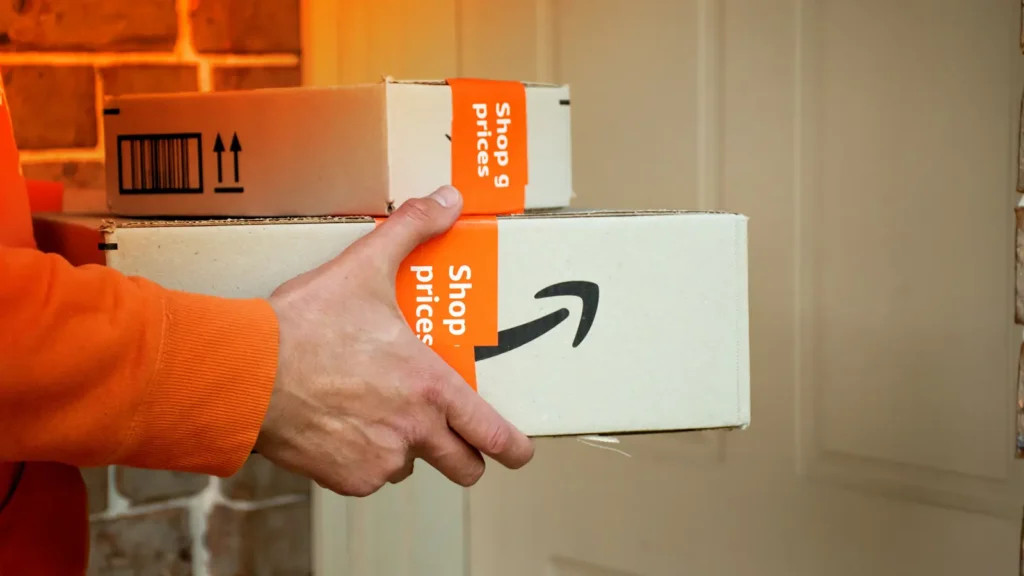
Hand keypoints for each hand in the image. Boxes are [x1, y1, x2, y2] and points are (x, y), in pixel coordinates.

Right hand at [255, 185, 533, 496]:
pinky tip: (338, 422)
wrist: (246, 374)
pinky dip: (359, 456)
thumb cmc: (305, 327)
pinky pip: (366, 474)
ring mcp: (379, 460)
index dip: (513, 448)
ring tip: (374, 409)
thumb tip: (448, 200)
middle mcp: (413, 432)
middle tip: (453, 437)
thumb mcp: (363, 268)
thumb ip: (412, 230)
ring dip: (403, 446)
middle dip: (464, 455)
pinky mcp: (345, 478)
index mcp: (430, 387)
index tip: (519, 452)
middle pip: (463, 465)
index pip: (492, 434)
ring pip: (409, 465)